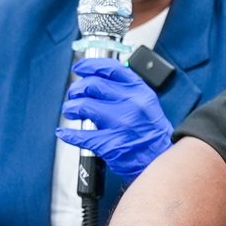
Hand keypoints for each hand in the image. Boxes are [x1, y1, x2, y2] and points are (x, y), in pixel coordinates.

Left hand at [57, 59, 172, 181]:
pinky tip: (64, 133)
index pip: (111, 68)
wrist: (160, 159)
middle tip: (73, 95)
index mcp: (139, 91)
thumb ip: (126, 89)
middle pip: (93, 85)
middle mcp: (130, 104)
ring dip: (71, 108)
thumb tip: (99, 78)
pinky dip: (68, 134)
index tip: (80, 67)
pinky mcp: (111, 143)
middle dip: (77, 89)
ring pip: (84, 106)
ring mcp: (120, 123)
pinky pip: (82, 136)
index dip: (90, 66)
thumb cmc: (152, 133)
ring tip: (70, 111)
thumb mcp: (146, 103)